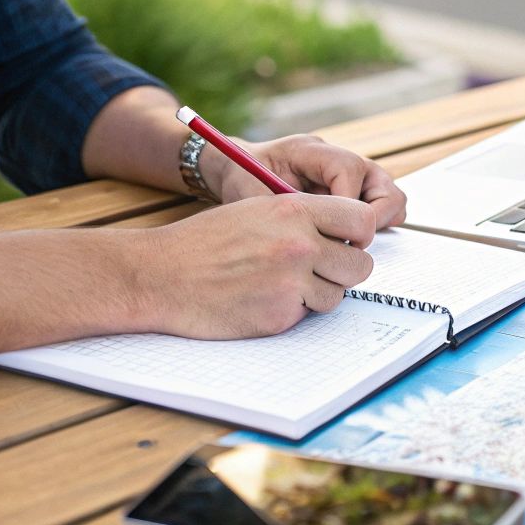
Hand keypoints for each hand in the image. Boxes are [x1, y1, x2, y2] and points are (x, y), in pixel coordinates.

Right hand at [141, 192, 376, 337]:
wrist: (162, 276)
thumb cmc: (205, 241)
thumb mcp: (256, 209)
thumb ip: (302, 217)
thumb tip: (345, 232)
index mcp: (295, 210)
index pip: (362, 219)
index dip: (358, 234)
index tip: (345, 241)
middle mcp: (299, 244)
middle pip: (361, 264)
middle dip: (344, 269)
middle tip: (320, 270)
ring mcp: (291, 283)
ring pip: (338, 294)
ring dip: (318, 293)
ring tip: (282, 284)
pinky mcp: (279, 316)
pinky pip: (308, 315)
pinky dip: (293, 311)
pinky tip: (264, 300)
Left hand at [203, 133, 408, 228]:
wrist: (237, 170)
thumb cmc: (243, 179)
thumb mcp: (254, 194)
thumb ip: (286, 209)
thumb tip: (320, 236)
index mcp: (312, 150)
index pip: (350, 170)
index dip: (347, 204)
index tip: (334, 233)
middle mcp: (340, 160)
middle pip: (385, 186)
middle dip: (372, 219)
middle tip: (350, 244)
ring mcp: (354, 177)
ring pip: (391, 199)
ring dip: (377, 224)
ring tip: (349, 244)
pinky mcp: (357, 194)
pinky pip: (382, 211)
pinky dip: (374, 228)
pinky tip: (347, 242)